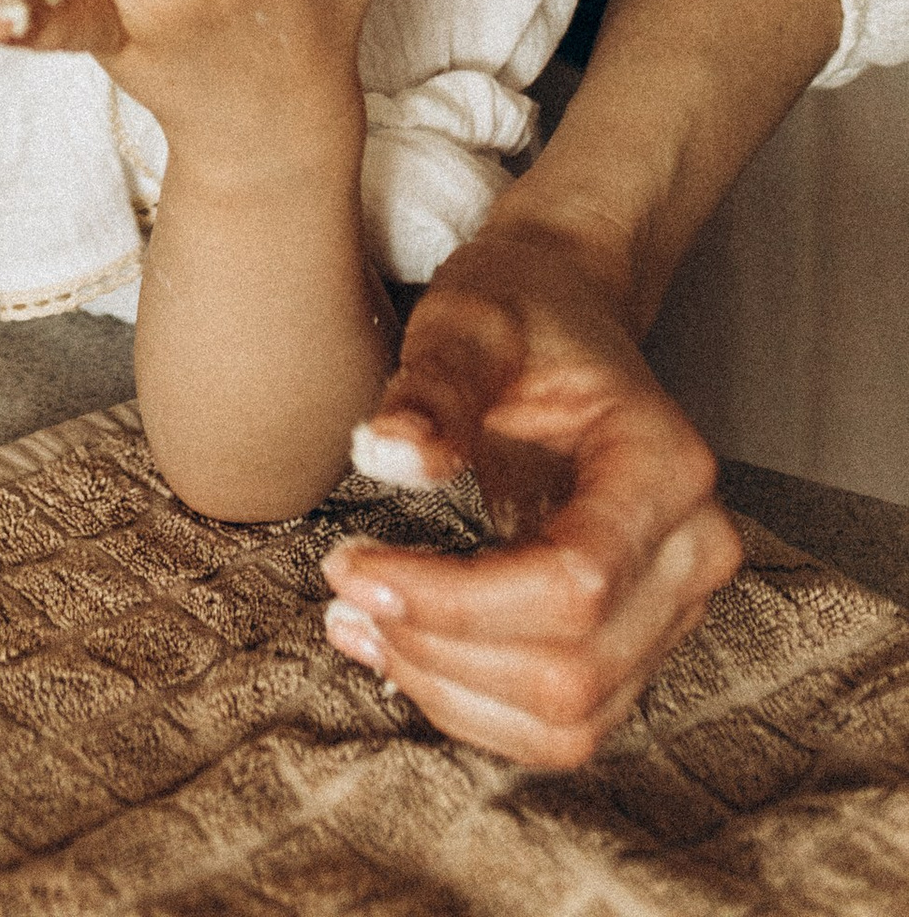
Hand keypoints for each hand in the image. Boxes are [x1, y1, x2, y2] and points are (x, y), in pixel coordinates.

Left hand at [320, 223, 741, 763]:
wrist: (561, 313)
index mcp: (666, 466)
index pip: (575, 582)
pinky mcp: (635, 642)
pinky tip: (398, 648)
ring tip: (357, 626)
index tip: (351, 563)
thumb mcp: (468, 319)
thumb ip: (433, 386)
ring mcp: (673, 609)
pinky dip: (474, 705)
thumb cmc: (518, 311)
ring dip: (451, 690)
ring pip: (571, 718)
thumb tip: (385, 456)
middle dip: (441, 648)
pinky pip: (564, 722)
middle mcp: (692, 552)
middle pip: (573, 668)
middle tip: (342, 591)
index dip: (456, 599)